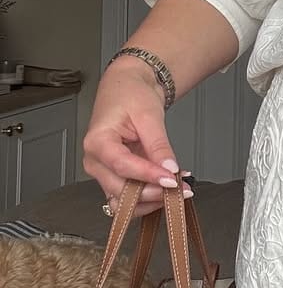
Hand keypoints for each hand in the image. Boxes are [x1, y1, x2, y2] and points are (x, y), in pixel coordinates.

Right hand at [83, 60, 191, 218]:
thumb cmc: (130, 94)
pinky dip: (149, 196)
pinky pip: (128, 196)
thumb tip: (169, 168)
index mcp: (97, 141)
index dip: (148, 176)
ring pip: (122, 200)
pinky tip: (169, 186)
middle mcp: (95, 161)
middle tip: (181, 189)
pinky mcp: (115, 175)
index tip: (172, 180)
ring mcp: (103, 171)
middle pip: (120, 189)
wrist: (126, 87)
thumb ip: (158, 144)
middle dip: (152, 193)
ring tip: (178, 189)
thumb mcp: (149, 115)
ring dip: (150, 200)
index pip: (122, 166)